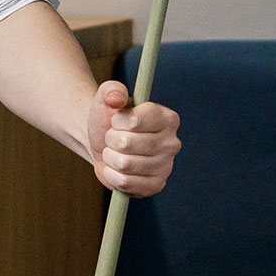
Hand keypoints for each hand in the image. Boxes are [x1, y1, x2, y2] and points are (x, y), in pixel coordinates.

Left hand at [86, 80, 181, 196]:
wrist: (102, 142)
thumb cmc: (109, 118)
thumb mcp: (107, 97)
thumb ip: (111, 90)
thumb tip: (115, 98)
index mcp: (168, 118)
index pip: (134, 121)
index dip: (117, 121)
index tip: (117, 120)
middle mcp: (172, 143)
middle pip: (127, 144)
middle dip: (111, 139)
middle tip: (114, 137)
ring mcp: (166, 167)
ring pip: (124, 164)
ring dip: (110, 157)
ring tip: (115, 151)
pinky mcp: (156, 185)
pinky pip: (125, 182)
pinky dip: (112, 174)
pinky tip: (116, 168)